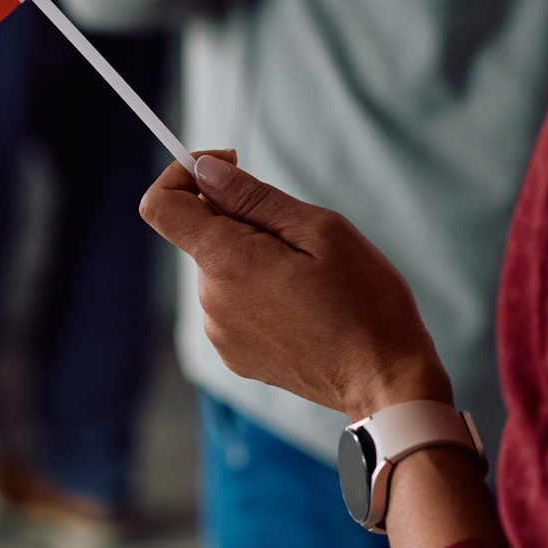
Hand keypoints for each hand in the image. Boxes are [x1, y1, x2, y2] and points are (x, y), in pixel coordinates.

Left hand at [139, 153, 451, 417]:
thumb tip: (204, 171)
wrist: (386, 381)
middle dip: (239, 219)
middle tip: (299, 235)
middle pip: (200, 235)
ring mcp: (220, 333)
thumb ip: (253, 197)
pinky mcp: (235, 355)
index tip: (227, 166)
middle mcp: (211, 301)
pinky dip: (258, 292)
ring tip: (308, 278)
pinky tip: (303, 307)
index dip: (182, 174)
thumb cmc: (365, 301)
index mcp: (227, 262)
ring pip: (220, 269)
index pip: (161, 205)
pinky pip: (233, 304)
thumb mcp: (320, 230)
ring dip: (253, 257)